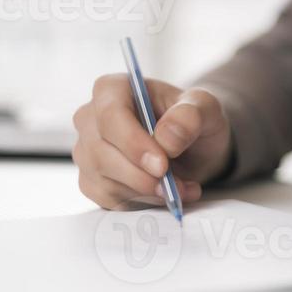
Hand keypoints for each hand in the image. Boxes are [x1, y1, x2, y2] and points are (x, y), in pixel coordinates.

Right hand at [72, 75, 233, 209]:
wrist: (192, 145)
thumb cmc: (191, 119)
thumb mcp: (204, 107)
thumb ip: (190, 116)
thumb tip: (167, 138)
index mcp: (113, 89)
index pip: (110, 115)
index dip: (133, 142)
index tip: (162, 165)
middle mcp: (90, 118)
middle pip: (101, 151)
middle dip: (141, 175)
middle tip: (176, 185)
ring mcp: (87, 151)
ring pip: (103, 179)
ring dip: (146, 191)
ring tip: (182, 188)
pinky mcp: (91, 180)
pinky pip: (107, 198)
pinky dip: (140, 202)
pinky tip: (166, 194)